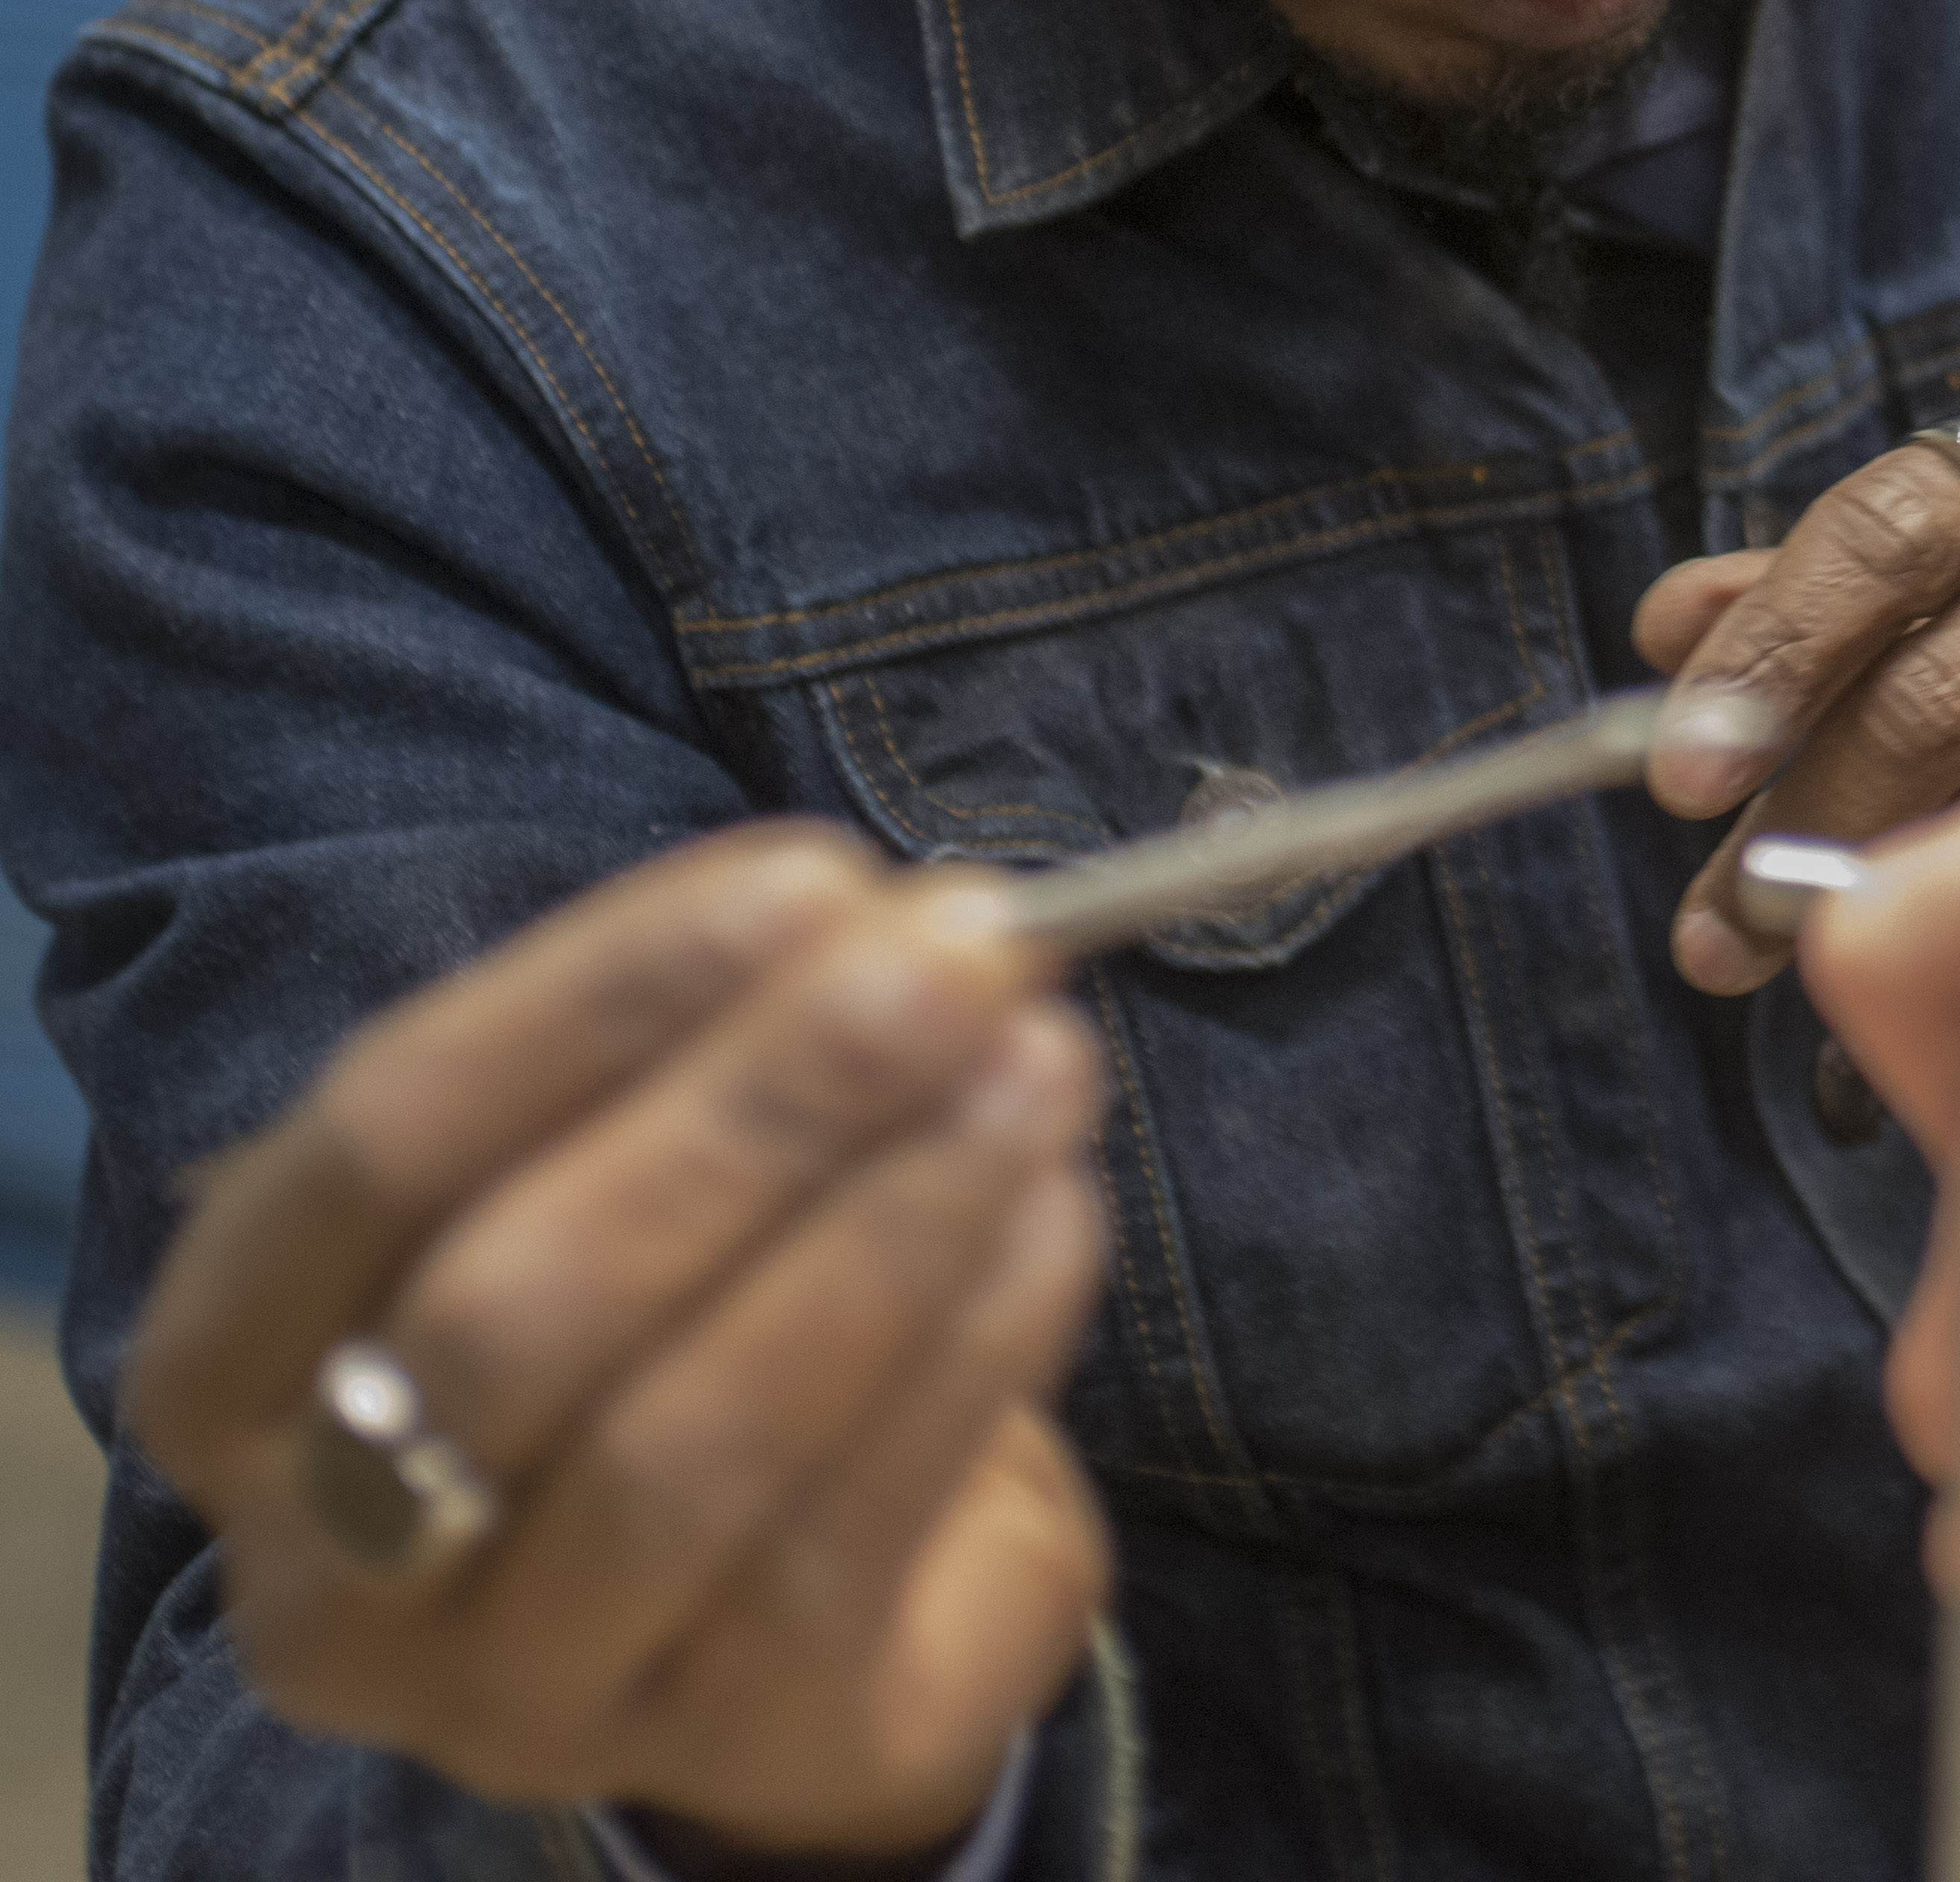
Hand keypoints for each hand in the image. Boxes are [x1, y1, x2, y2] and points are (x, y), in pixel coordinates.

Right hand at [127, 827, 1109, 1861]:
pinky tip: (1056, 1210)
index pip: (380, 1147)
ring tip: (1043, 1064)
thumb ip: (715, 1035)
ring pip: (687, 1442)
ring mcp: (511, 1688)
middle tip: (966, 957)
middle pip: (526, 1303)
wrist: (782, 1599)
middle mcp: (330, 1559)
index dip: (596, 998)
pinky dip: (970, 1346)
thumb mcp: (622, 1162)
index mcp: (241, 1366)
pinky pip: (846, 1537)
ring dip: (891, 1219)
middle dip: (767, 1106)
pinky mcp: (721, 1745)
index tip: (812, 878)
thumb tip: (899, 913)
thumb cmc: (670, 1319)